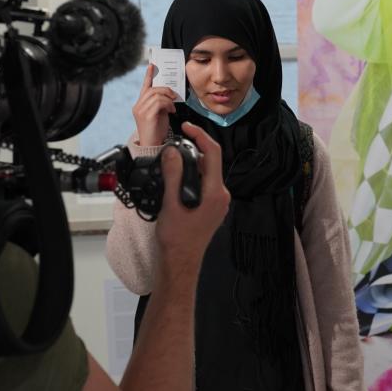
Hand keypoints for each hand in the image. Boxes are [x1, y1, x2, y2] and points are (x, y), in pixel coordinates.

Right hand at [132, 64, 177, 146]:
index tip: (152, 65)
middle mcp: (138, 106)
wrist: (152, 147)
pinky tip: (171, 111)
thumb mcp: (159, 114)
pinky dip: (168, 104)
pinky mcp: (146, 115)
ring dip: (168, 98)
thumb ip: (160, 103)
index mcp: (140, 105)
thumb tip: (169, 95)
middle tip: (174, 96)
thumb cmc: (156, 132)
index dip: (148, 75)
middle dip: (166, 90)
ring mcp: (141, 111)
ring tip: (172, 106)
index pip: (144, 87)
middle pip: (152, 89)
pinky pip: (159, 102)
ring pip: (156, 94)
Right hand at [154, 122, 228, 272]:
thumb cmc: (177, 240)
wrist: (180, 263)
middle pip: (211, 161)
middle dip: (194, 148)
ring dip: (191, 162)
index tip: (187, 127)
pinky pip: (204, 182)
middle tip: (175, 143)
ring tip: (172, 159)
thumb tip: (173, 152)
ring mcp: (217, 202)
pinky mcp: (211, 207)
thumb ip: (173, 175)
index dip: (200, 135)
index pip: (213, 154)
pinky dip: (192, 174)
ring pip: (207, 172)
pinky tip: (177, 177)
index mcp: (215, 194)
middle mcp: (221, 196)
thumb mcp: (170, 204)